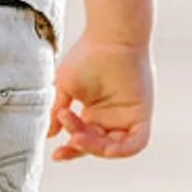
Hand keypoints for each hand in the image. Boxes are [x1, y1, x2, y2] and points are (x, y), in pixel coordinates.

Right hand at [50, 35, 152, 161]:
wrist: (109, 37)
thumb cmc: (86, 55)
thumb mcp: (66, 88)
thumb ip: (58, 113)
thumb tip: (49, 134)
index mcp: (95, 111)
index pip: (83, 139)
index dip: (71, 151)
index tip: (55, 155)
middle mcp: (112, 116)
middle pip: (98, 146)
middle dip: (81, 147)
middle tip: (69, 137)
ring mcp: (127, 115)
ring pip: (115, 147)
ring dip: (96, 148)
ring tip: (78, 135)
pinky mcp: (142, 113)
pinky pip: (136, 142)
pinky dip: (122, 150)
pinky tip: (105, 147)